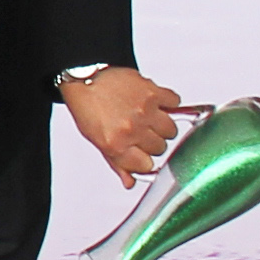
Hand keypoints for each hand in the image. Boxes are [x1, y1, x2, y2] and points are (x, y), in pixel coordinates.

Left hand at [60, 65, 183, 187]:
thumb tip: (130, 182)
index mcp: (116, 145)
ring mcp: (145, 110)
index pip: (146, 166)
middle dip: (152, 142)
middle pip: (160, 148)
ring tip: (149, 118)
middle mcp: (132, 129)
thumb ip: (116, 162)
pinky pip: (175, 102)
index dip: (144, 160)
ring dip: (162, 126)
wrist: (85, 77)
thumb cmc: (88, 106)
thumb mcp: (96, 139)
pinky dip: (169, 103)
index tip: (141, 154)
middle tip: (141, 132)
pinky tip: (156, 103)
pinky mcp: (153, 91)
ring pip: (170, 130)